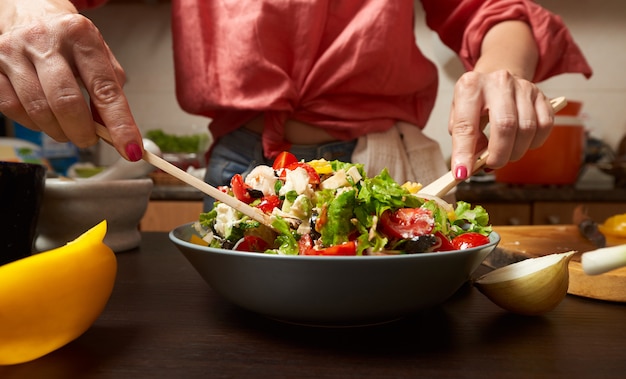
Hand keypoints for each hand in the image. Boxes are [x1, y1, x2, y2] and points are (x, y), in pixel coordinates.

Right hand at [0, 1, 142, 160]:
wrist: (28, 12)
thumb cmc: (69, 41)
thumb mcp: (98, 57)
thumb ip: (110, 92)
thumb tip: (113, 132)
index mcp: (80, 35)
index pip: (105, 89)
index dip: (120, 124)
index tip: (131, 150)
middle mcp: (45, 40)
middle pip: (67, 103)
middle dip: (83, 132)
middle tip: (89, 139)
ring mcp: (14, 51)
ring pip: (39, 110)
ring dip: (59, 131)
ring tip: (68, 129)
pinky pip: (12, 109)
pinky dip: (33, 124)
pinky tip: (44, 119)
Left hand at [448, 69, 554, 179]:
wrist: (496, 77)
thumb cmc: (476, 100)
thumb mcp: (459, 114)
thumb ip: (463, 138)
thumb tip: (472, 163)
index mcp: (471, 86)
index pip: (466, 125)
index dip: (464, 153)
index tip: (462, 173)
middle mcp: (498, 83)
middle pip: (505, 126)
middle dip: (498, 155)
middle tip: (491, 165)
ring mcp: (523, 87)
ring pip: (527, 128)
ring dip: (515, 151)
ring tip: (504, 154)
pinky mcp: (541, 95)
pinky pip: (544, 126)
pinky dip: (533, 143)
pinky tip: (521, 143)